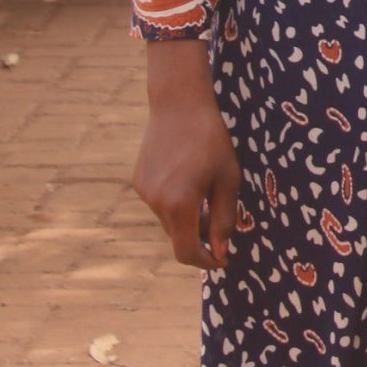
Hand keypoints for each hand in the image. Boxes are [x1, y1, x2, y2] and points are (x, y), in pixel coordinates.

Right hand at [132, 42, 241, 269]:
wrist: (179, 105)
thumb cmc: (211, 140)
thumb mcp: (228, 179)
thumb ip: (224, 218)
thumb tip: (221, 250)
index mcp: (179, 205)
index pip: (187, 252)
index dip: (207, 261)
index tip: (223, 259)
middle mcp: (156, 203)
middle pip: (178, 237)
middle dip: (200, 238)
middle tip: (221, 226)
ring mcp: (144, 192)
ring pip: (169, 220)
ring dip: (188, 219)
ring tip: (207, 194)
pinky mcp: (138, 181)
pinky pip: (160, 203)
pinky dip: (176, 203)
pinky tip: (189, 178)